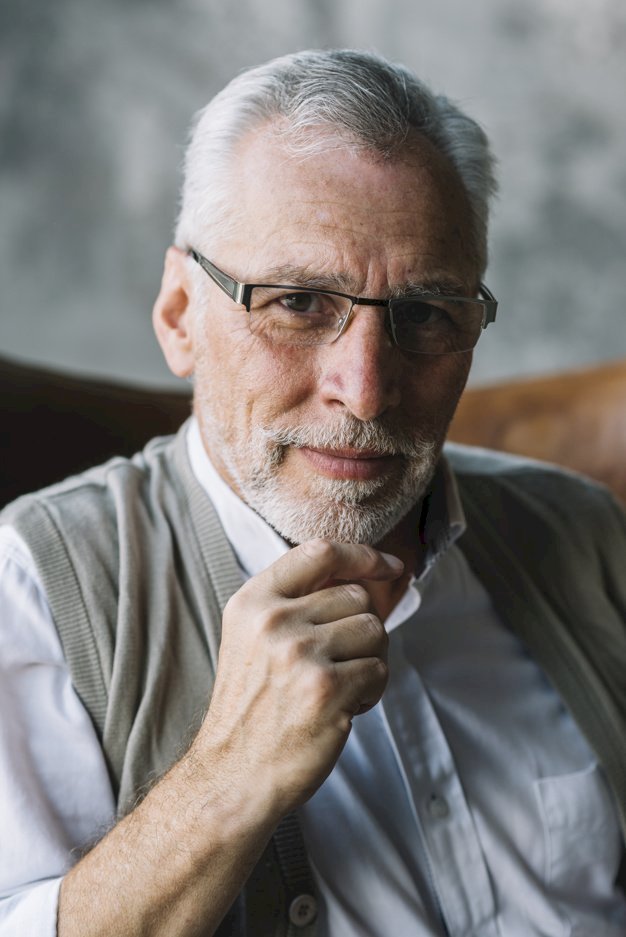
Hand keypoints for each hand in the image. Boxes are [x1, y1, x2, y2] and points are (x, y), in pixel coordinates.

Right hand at [194, 539, 403, 815]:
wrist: (233, 775)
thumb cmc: (253, 707)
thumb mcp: (253, 639)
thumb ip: (296, 602)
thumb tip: (365, 576)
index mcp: (253, 602)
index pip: (319, 551)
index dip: (363, 555)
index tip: (389, 565)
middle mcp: (274, 620)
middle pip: (357, 596)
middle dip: (361, 629)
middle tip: (339, 663)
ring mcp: (300, 653)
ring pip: (374, 630)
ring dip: (369, 660)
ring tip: (339, 686)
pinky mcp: (327, 689)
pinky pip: (379, 670)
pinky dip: (371, 691)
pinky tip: (343, 708)